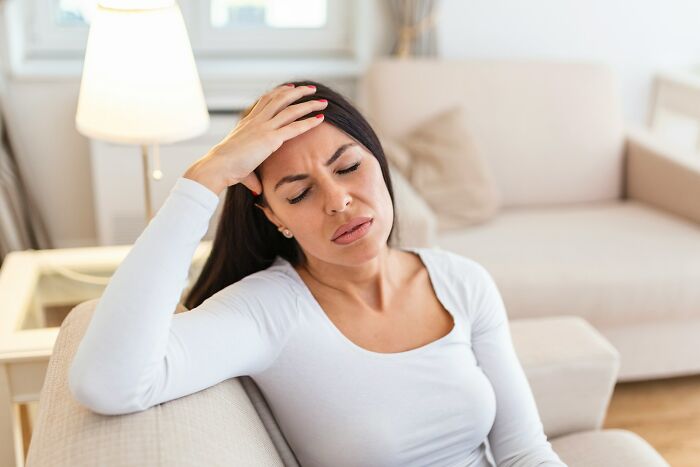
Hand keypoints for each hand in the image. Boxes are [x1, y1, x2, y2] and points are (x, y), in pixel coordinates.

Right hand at [183, 83, 327, 196]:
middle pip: (280, 99)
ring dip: (308, 104)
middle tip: (311, 89)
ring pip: (290, 109)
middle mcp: (256, 121)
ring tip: (322, 101)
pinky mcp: (270, 139)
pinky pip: (294, 128)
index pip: (265, 101)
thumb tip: (257, 190)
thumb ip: (252, 177)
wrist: (218, 166)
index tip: (291, 87)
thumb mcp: (241, 168)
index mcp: (247, 123)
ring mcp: (263, 128)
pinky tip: (320, 119)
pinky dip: (309, 122)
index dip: (279, 92)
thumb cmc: (225, 168)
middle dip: (298, 92)